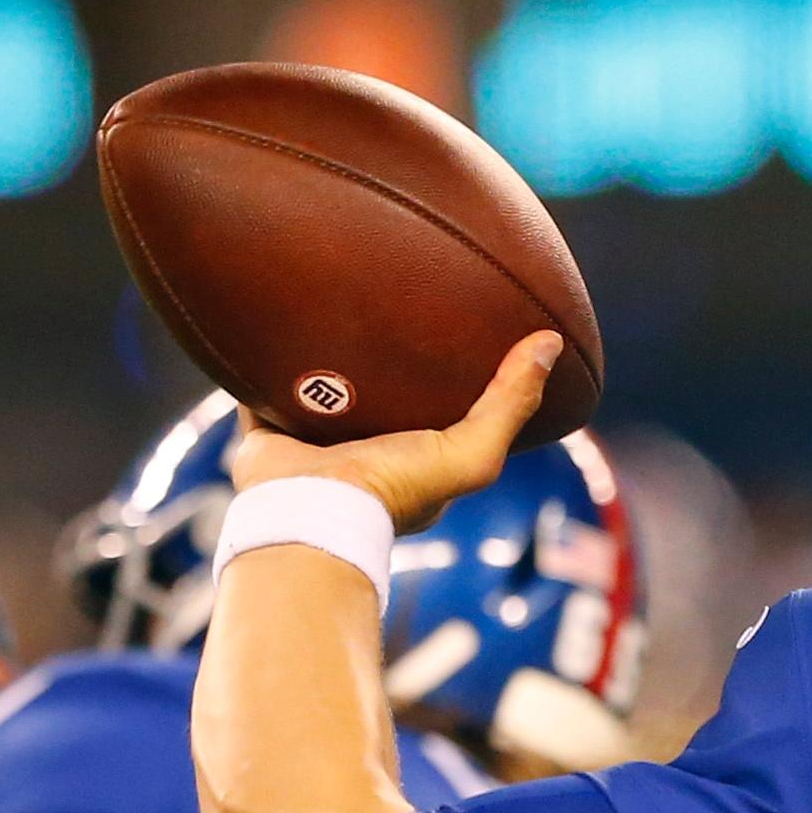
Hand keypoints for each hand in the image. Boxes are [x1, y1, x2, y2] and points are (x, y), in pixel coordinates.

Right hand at [226, 332, 561, 533]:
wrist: (311, 510)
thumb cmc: (395, 489)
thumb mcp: (471, 452)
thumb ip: (510, 404)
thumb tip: (550, 343)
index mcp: (410, 462)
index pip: (435, 414)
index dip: (447, 378)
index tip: (457, 331)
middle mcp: (361, 454)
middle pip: (375, 399)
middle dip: (382, 363)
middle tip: (390, 307)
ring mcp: (312, 446)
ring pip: (319, 391)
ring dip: (324, 356)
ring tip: (333, 302)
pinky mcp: (266, 435)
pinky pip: (261, 391)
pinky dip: (263, 363)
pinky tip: (270, 320)